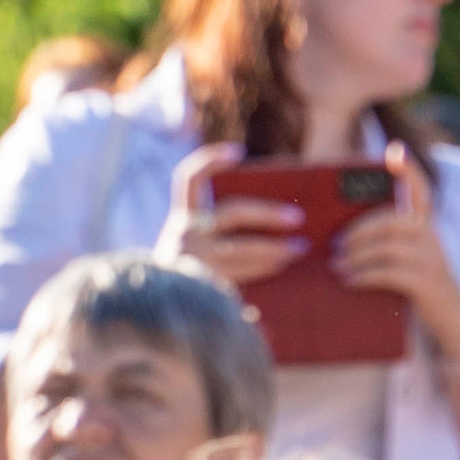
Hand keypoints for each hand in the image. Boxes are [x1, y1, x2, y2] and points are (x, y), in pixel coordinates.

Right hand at [158, 141, 306, 290]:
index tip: (238, 152)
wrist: (160, 308)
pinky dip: (264, 268)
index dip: (211, 160)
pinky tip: (282, 265)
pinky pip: (243, 272)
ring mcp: (196, 260)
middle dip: (267, 213)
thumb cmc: (186, 270)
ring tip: (300, 248)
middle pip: (233, 213)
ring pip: (243, 247)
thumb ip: (218, 226)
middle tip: (297, 217)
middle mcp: (186, 234)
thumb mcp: (193, 241)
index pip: (190, 178)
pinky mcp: (206, 283)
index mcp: (182, 218)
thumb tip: (269, 213)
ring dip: (275, 247)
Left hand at [335, 142, 459, 361]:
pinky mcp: (426, 283)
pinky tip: (349, 282)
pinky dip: (364, 276)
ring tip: (336, 267)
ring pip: (386, 247)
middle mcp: (432, 237)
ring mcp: (431, 259)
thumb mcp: (411, 259)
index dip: (408, 169)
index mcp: (426, 226)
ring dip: (356, 257)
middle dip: (357, 232)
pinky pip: (389, 272)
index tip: (393, 150)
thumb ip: (389, 242)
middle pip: (389, 220)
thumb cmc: (422, 289)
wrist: (454, 322)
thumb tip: (340, 239)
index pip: (421, 189)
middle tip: (335, 247)